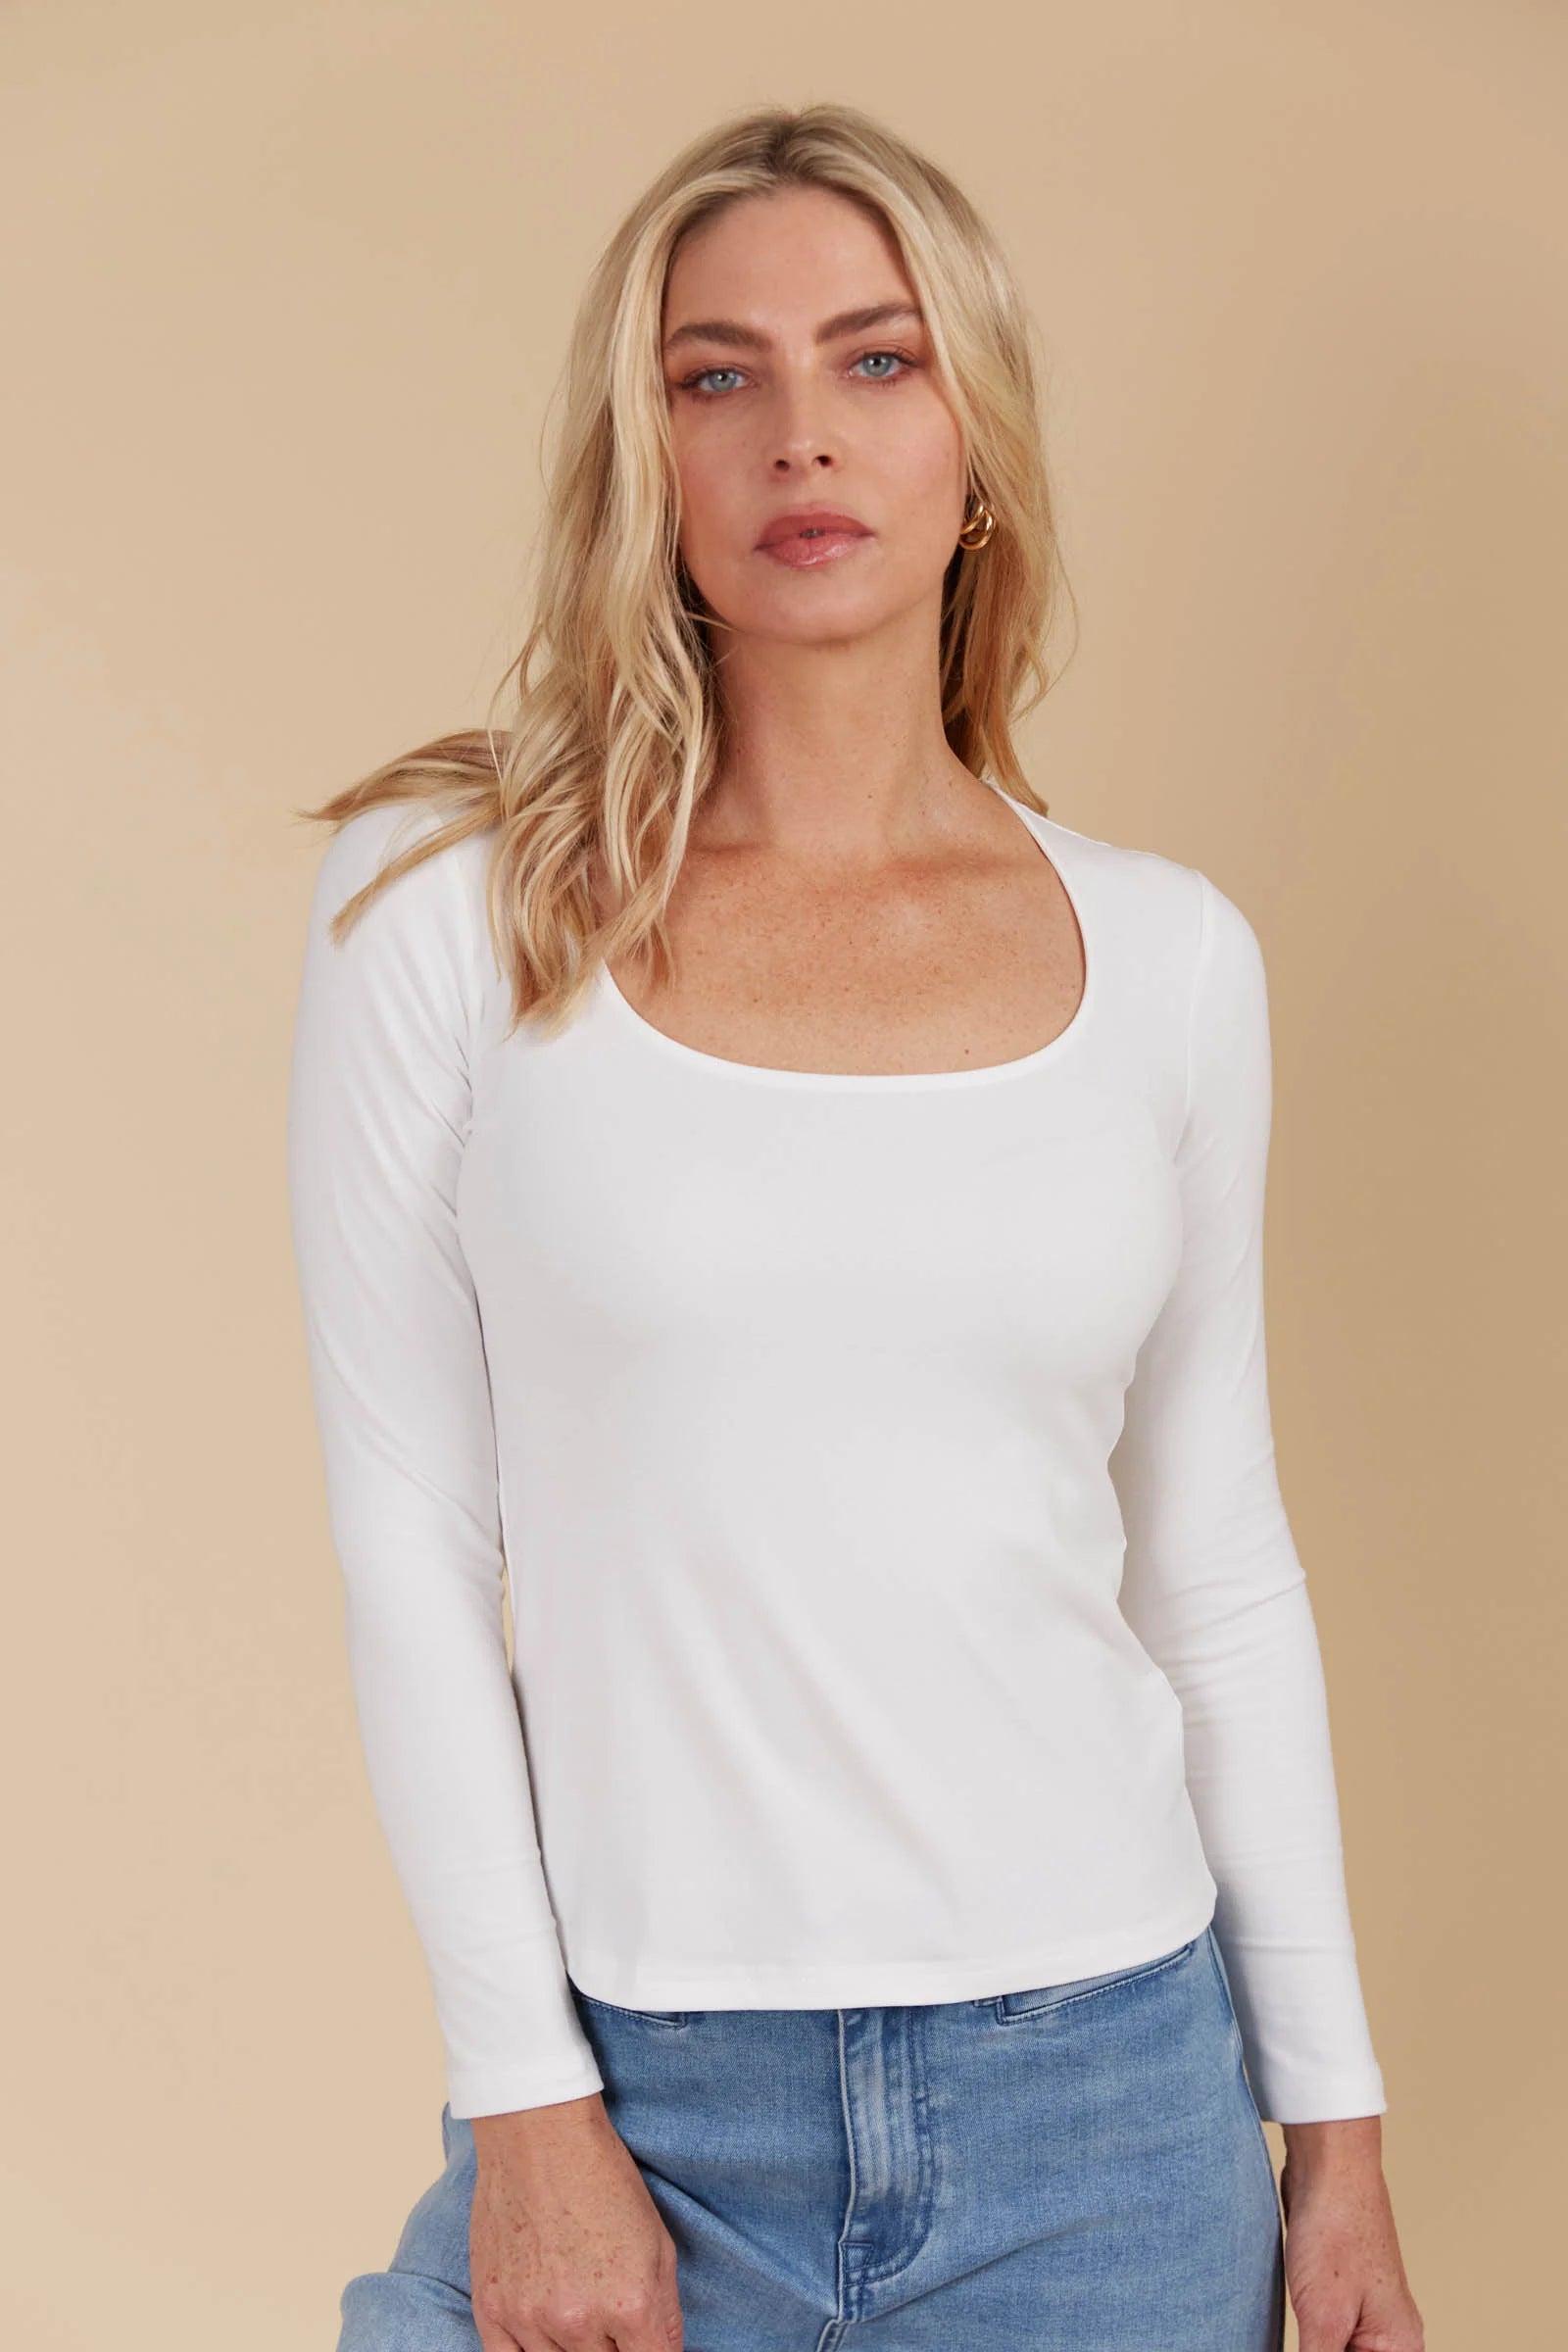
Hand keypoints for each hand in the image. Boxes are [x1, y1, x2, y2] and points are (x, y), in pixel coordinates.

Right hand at [468, 2093, 682, 2350]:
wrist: (539, 2135)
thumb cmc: (602, 2179)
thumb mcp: (659, 2242)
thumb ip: (666, 2313)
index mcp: (630, 2305)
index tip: (640, 2342)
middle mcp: (579, 2322)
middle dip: (613, 2350)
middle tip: (608, 2318)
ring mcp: (530, 2319)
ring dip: (573, 2349)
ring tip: (574, 2307)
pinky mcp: (491, 2310)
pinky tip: (541, 2331)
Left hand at [1279, 2119, 1423, 2351]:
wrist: (1329, 2166)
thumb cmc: (1335, 2233)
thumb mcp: (1322, 2319)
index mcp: (1401, 2349)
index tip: (1308, 2345)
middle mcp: (1392, 2338)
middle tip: (1301, 2331)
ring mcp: (1369, 2316)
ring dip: (1311, 2348)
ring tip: (1297, 2324)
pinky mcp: (1342, 2297)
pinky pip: (1328, 2337)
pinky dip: (1309, 2343)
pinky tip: (1289, 2334)